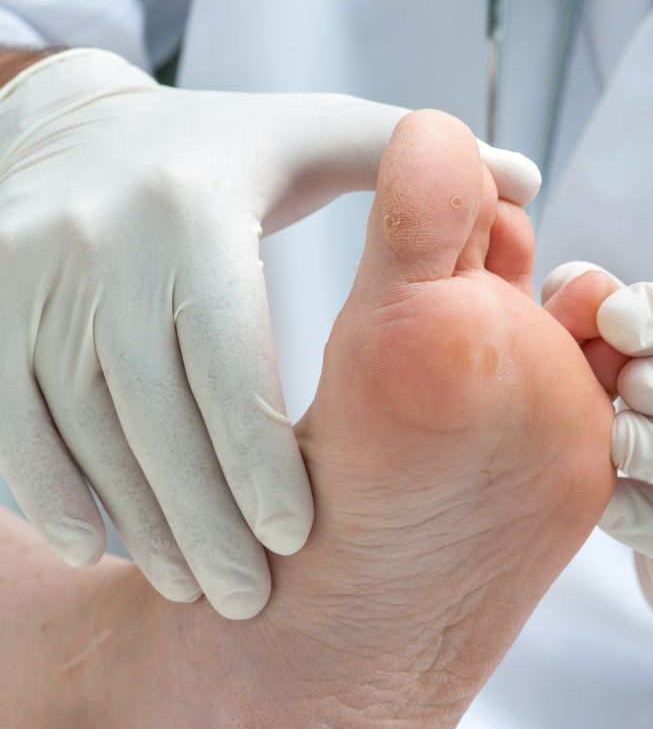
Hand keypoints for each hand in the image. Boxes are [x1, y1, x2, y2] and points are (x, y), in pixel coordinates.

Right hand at [0, 48, 540, 618]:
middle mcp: (100, 244)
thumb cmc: (218, 154)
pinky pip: (14, 419)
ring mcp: (32, 280)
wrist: (72, 131)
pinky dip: (54, 491)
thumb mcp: (310, 139)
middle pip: (152, 412)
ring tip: (195, 586)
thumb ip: (409, 167)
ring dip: (138, 522)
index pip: (228, 356)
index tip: (297, 541)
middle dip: (203, 519)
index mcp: (192, 209)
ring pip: (83, 429)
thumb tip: (525, 182)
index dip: (259, 457)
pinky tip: (99, 546)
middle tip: (250, 598)